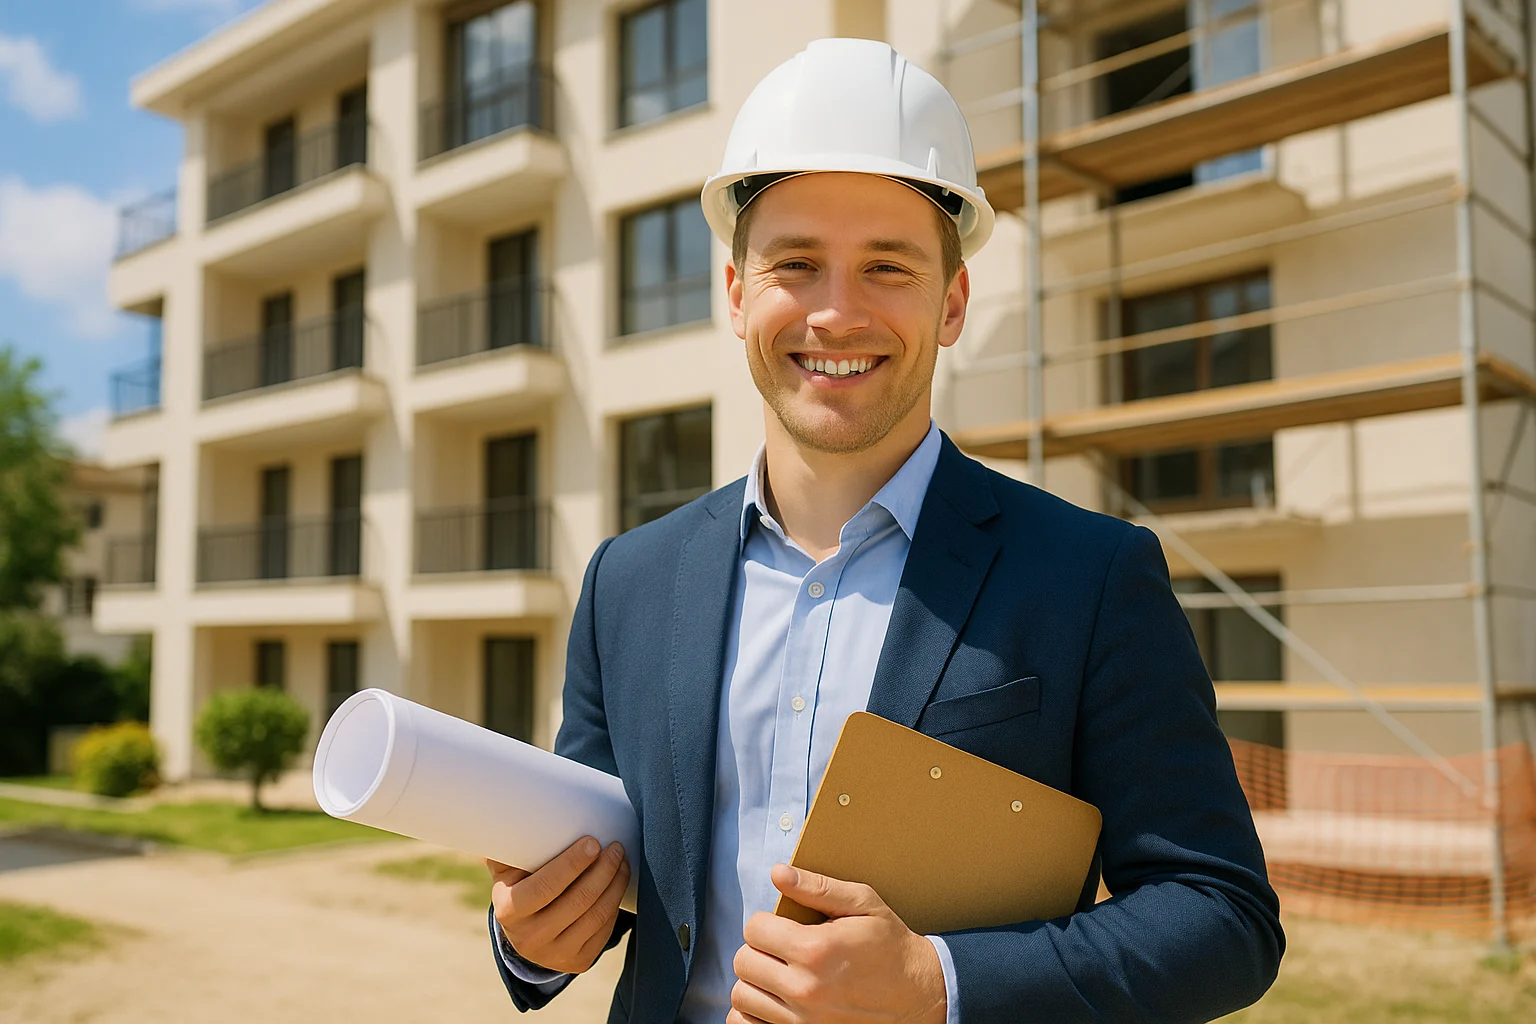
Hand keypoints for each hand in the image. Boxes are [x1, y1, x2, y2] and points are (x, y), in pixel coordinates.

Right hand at [486, 836, 629, 974]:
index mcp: (509, 909)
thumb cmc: (520, 882)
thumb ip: (508, 842)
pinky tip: (619, 882)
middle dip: (602, 870)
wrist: (526, 929)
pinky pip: (603, 930)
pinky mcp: (577, 961)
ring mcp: (555, 954)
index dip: (571, 864)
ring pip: (596, 916)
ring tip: (622, 859)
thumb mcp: (507, 867)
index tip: (592, 842)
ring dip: (615, 883)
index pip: (544, 887)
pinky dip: (615, 903)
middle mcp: (529, 938)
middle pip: (577, 901)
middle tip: (615, 846)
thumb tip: (506, 804)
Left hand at [728, 864, 946, 1023]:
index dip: (766, 922)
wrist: (918, 995)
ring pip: (742, 996)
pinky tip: (774, 999)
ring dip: (755, 981)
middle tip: (780, 948)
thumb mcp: (863, 905)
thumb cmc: (891, 946)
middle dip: (758, 949)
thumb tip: (778, 873)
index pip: (754, 929)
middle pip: (744, 962)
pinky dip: (754, 1012)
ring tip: (778, 973)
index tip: (781, 926)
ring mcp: (802, 1021)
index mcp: (815, 950)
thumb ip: (818, 887)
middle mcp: (804, 989)